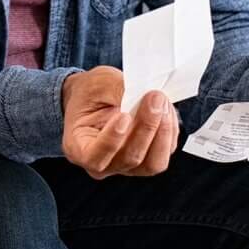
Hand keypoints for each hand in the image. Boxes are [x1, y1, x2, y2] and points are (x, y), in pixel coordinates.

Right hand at [60, 67, 178, 180]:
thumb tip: (144, 96)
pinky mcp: (145, 160)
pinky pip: (163, 154)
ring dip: (162, 132)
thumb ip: (118, 90)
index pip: (95, 157)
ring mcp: (125, 166)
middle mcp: (102, 164)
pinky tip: (166, 111)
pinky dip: (169, 132)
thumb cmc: (90, 93)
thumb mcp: (98, 83)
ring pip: (151, 163)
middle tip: (154, 98)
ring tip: (162, 104)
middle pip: (130, 158)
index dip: (111, 141)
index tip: (124, 116)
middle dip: (146, 127)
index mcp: (79, 147)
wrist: (94, 97)